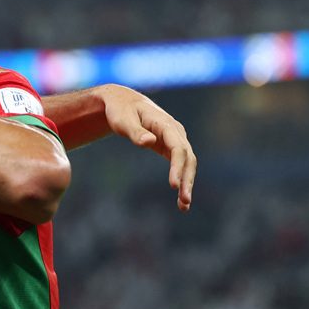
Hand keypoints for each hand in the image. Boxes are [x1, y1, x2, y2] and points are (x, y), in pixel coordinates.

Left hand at [99, 84, 196, 210]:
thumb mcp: (122, 120)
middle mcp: (176, 132)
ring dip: (187, 183)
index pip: (178, 148)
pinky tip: (179, 198)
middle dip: (187, 180)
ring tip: (184, 206)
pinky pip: (180, 164)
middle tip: (184, 202)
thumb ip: (135, 132)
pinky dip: (181, 179)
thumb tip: (148, 142)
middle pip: (188, 158)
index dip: (177, 167)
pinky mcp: (170, 146)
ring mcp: (175, 139)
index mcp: (166, 124)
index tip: (173, 185)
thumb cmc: (120, 111)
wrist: (122, 102)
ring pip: (187, 163)